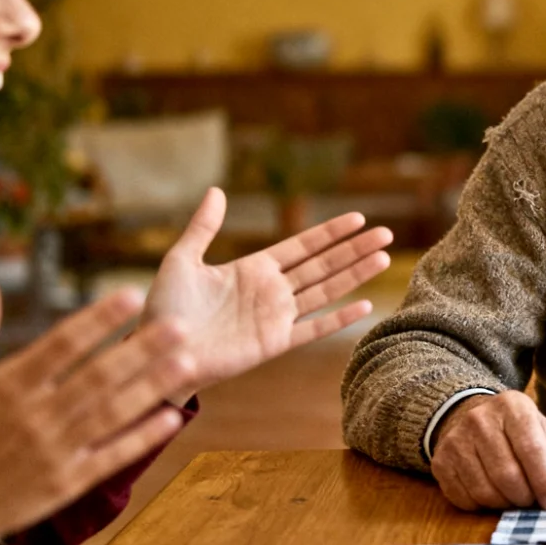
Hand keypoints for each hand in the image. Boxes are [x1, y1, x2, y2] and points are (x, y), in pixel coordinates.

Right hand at [0, 278, 195, 544]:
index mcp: (7, 387)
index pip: (61, 345)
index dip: (98, 320)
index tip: (132, 296)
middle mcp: (35, 417)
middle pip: (98, 377)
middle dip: (142, 350)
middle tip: (182, 325)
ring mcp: (55, 452)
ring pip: (112, 413)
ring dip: (152, 387)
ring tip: (189, 362)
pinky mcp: (67, 483)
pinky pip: (112, 456)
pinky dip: (143, 437)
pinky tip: (174, 418)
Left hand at [143, 188, 392, 392]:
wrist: (158, 353)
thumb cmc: (164, 309)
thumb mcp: (180, 260)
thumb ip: (203, 228)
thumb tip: (217, 190)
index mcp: (253, 268)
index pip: (302, 246)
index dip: (330, 232)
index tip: (358, 218)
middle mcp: (272, 290)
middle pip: (323, 264)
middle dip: (354, 248)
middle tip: (386, 232)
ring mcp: (276, 317)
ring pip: (326, 290)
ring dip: (355, 274)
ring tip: (384, 258)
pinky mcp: (274, 343)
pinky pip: (313, 328)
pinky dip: (338, 318)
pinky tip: (364, 305)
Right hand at [431, 390, 545, 510]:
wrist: (468, 417)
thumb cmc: (514, 429)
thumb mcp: (542, 432)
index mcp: (512, 407)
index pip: (531, 449)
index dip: (545, 481)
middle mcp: (480, 420)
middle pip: (507, 474)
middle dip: (525, 496)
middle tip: (533, 501)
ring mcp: (456, 441)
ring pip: (485, 490)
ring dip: (505, 504)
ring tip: (514, 497)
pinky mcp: (440, 463)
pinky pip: (465, 499)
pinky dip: (483, 506)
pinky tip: (493, 495)